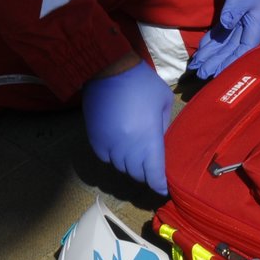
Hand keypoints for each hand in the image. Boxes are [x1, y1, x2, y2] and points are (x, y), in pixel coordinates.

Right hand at [81, 57, 171, 195]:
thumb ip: (163, 126)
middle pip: (137, 174)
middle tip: (153, 170)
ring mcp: (109, 145)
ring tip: (137, 157)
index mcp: (148, 139)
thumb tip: (161, 143)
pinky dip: (114, 158)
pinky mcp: (95, 140)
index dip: (159, 184)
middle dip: (146, 175)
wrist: (109, 70)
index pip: (154, 174)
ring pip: (121, 168)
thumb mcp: (163, 102)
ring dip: (130, 166)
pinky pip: (106, 158)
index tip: (164, 189)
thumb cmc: (142, 84)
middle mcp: (127, 148)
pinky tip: (120, 148)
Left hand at [188, 0, 259, 78]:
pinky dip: (212, 39)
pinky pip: (222, 29)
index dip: (232, 61)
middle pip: (233, 46)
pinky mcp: (231, 8)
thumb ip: (234, 10)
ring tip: (198, 66)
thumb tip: (226, 27)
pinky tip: (203, 49)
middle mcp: (250, 20)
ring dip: (213, 52)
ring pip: (226, 40)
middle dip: (218, 60)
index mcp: (258, 18)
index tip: (217, 74)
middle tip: (201, 74)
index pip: (245, 47)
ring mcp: (241, 15)